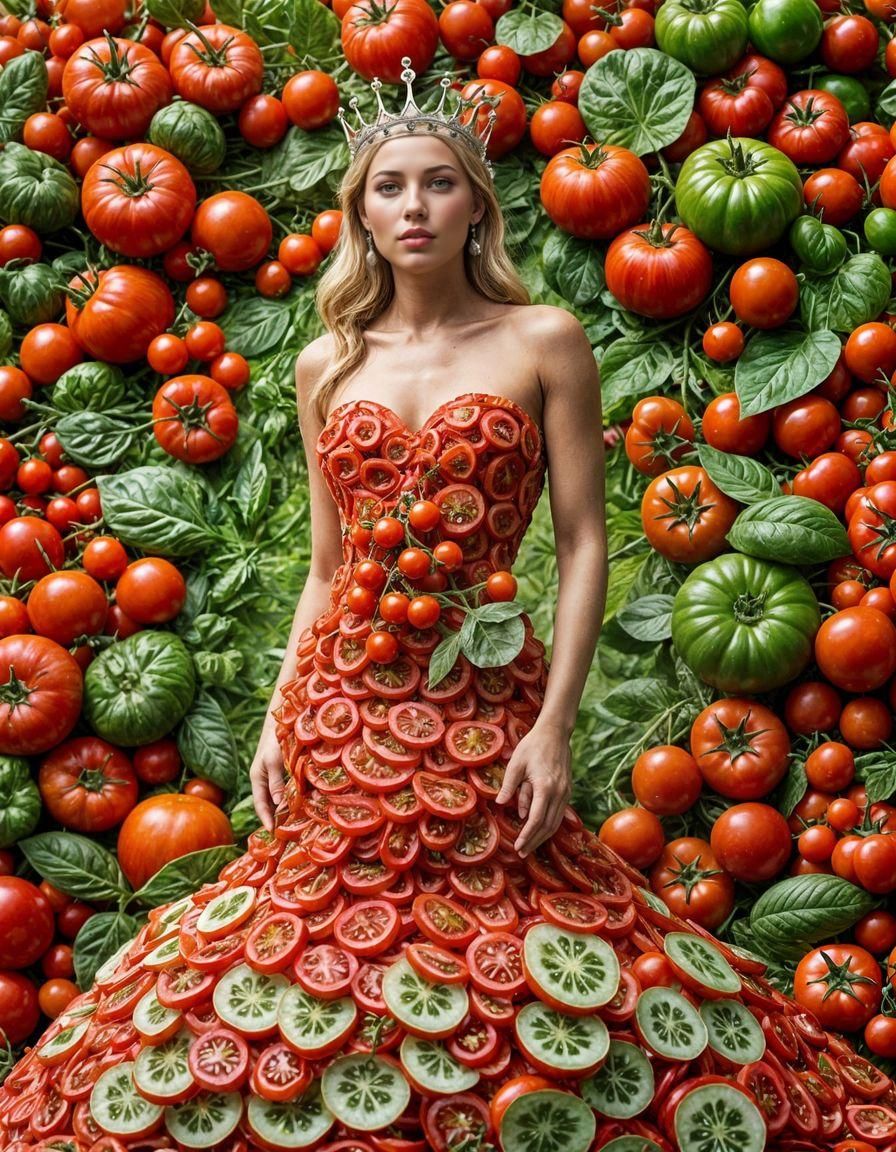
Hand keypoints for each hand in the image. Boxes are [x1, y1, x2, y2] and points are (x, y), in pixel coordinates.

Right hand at [249, 723, 285, 831]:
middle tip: (286, 835)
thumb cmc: (275, 739)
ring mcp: (274, 775)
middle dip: (276, 818)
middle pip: (269, 804)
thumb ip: (276, 782)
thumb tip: (278, 805)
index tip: (274, 833)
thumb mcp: (274, 761)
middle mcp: (264, 779)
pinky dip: (292, 797)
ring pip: (279, 797)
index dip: (266, 820)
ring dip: (286, 809)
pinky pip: (287, 788)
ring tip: (295, 824)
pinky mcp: (284, 770)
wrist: (282, 719)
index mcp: (257, 778)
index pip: (260, 805)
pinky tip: (303, 803)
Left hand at [494, 723, 571, 857]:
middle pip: (548, 825)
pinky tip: (540, 830)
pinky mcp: (567, 789)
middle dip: (535, 841)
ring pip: (556, 822)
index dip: (528, 836)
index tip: (518, 847)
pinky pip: (559, 813)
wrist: (555, 732)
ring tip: (530, 846)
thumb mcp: (516, 763)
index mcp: (546, 787)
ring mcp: (566, 792)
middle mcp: (559, 792)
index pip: (537, 819)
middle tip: (523, 853)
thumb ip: (509, 785)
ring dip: (543, 836)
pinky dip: (550, 825)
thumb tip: (501, 804)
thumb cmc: (533, 746)